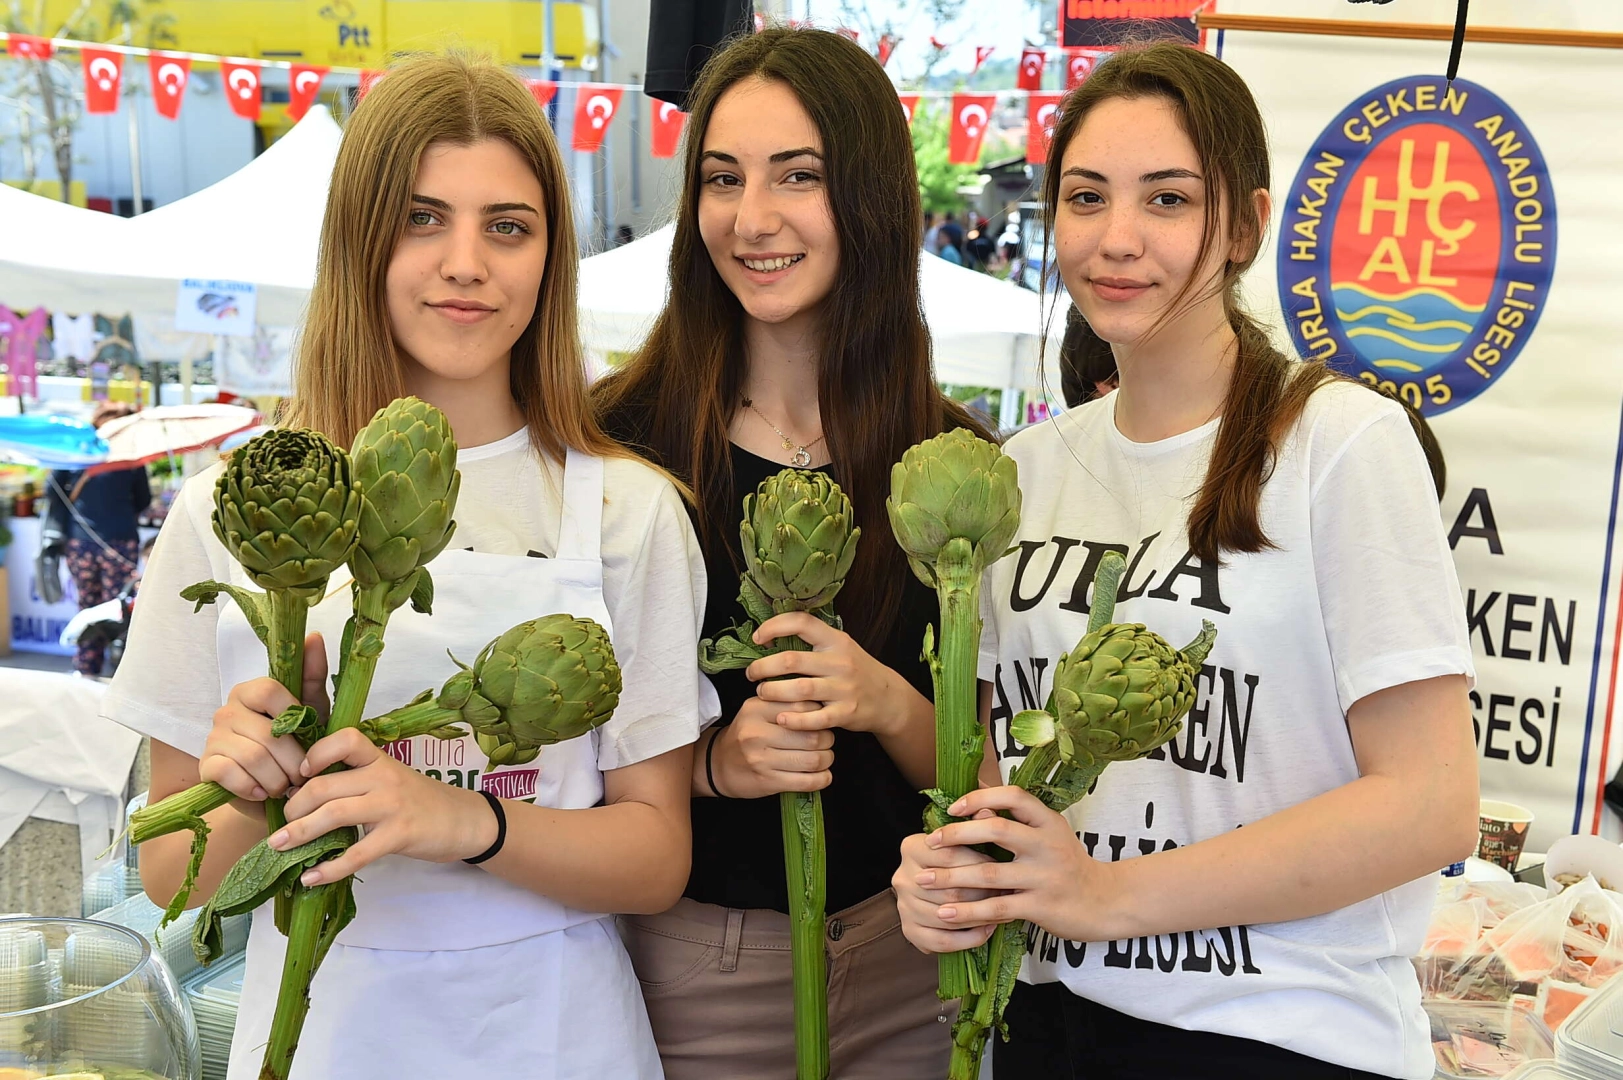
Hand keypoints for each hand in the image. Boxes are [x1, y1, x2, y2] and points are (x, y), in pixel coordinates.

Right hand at [199, 633, 329, 801]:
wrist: (274, 792)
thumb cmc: (295, 747)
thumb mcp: (313, 711)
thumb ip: (312, 676)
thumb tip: (314, 635)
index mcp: (251, 691)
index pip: (269, 690)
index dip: (293, 714)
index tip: (307, 733)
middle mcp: (227, 710)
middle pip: (267, 733)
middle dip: (293, 761)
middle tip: (302, 775)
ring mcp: (213, 737)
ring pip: (253, 758)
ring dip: (277, 779)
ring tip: (286, 786)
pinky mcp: (205, 766)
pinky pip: (230, 774)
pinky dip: (253, 788)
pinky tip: (262, 792)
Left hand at [269, 727, 497, 882]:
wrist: (464, 821)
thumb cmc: (421, 801)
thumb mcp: (391, 779)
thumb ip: (357, 782)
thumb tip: (305, 798)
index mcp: (379, 759)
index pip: (344, 740)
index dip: (316, 753)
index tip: (300, 773)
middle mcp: (383, 777)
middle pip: (325, 785)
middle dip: (294, 807)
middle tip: (281, 825)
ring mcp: (391, 805)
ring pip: (333, 815)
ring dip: (299, 833)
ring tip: (279, 847)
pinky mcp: (399, 835)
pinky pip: (356, 853)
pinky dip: (329, 869)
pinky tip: (311, 877)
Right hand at [709, 695, 829, 798]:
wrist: (719, 764)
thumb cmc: (746, 735)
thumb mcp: (757, 710)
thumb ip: (785, 703)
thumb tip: (822, 704)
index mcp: (757, 709)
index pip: (803, 706)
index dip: (819, 714)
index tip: (820, 719)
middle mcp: (757, 733)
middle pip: (813, 735)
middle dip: (827, 739)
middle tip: (826, 741)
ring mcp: (761, 759)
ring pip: (813, 760)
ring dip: (827, 759)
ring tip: (824, 757)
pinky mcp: (768, 781)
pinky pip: (806, 782)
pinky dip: (822, 779)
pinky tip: (823, 775)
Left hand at [747, 612, 924, 737]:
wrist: (888, 698)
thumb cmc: (855, 670)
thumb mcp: (840, 647)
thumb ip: (813, 641)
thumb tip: (771, 636)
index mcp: (836, 640)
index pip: (802, 622)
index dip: (774, 626)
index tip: (758, 638)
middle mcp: (840, 661)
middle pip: (791, 660)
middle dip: (763, 667)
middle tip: (752, 674)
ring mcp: (844, 688)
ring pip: (798, 689)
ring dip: (773, 692)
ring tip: (762, 693)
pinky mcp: (845, 712)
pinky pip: (813, 718)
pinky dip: (793, 720)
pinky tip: (780, 718)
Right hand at [893, 831, 998, 953]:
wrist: (938, 886)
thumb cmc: (959, 858)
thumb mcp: (967, 838)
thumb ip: (976, 823)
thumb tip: (989, 809)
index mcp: (911, 847)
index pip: (949, 855)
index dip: (980, 862)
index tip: (1004, 866)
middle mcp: (901, 876)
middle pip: (949, 889)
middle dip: (983, 892)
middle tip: (1010, 893)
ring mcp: (903, 905)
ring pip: (947, 916)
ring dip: (979, 916)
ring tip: (1004, 912)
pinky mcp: (909, 930)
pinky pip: (941, 941)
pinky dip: (968, 938)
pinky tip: (987, 930)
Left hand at [915, 786, 1120, 943]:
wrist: (1105, 902)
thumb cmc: (1067, 864)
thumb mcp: (1049, 834)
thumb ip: (1018, 819)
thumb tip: (976, 797)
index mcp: (1048, 822)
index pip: (1013, 796)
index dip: (980, 797)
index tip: (953, 808)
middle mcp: (1047, 844)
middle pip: (997, 829)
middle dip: (957, 834)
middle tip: (930, 842)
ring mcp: (1044, 876)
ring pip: (990, 873)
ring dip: (952, 877)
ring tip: (924, 880)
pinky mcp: (1041, 906)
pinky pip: (997, 907)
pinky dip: (968, 911)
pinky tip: (946, 912)